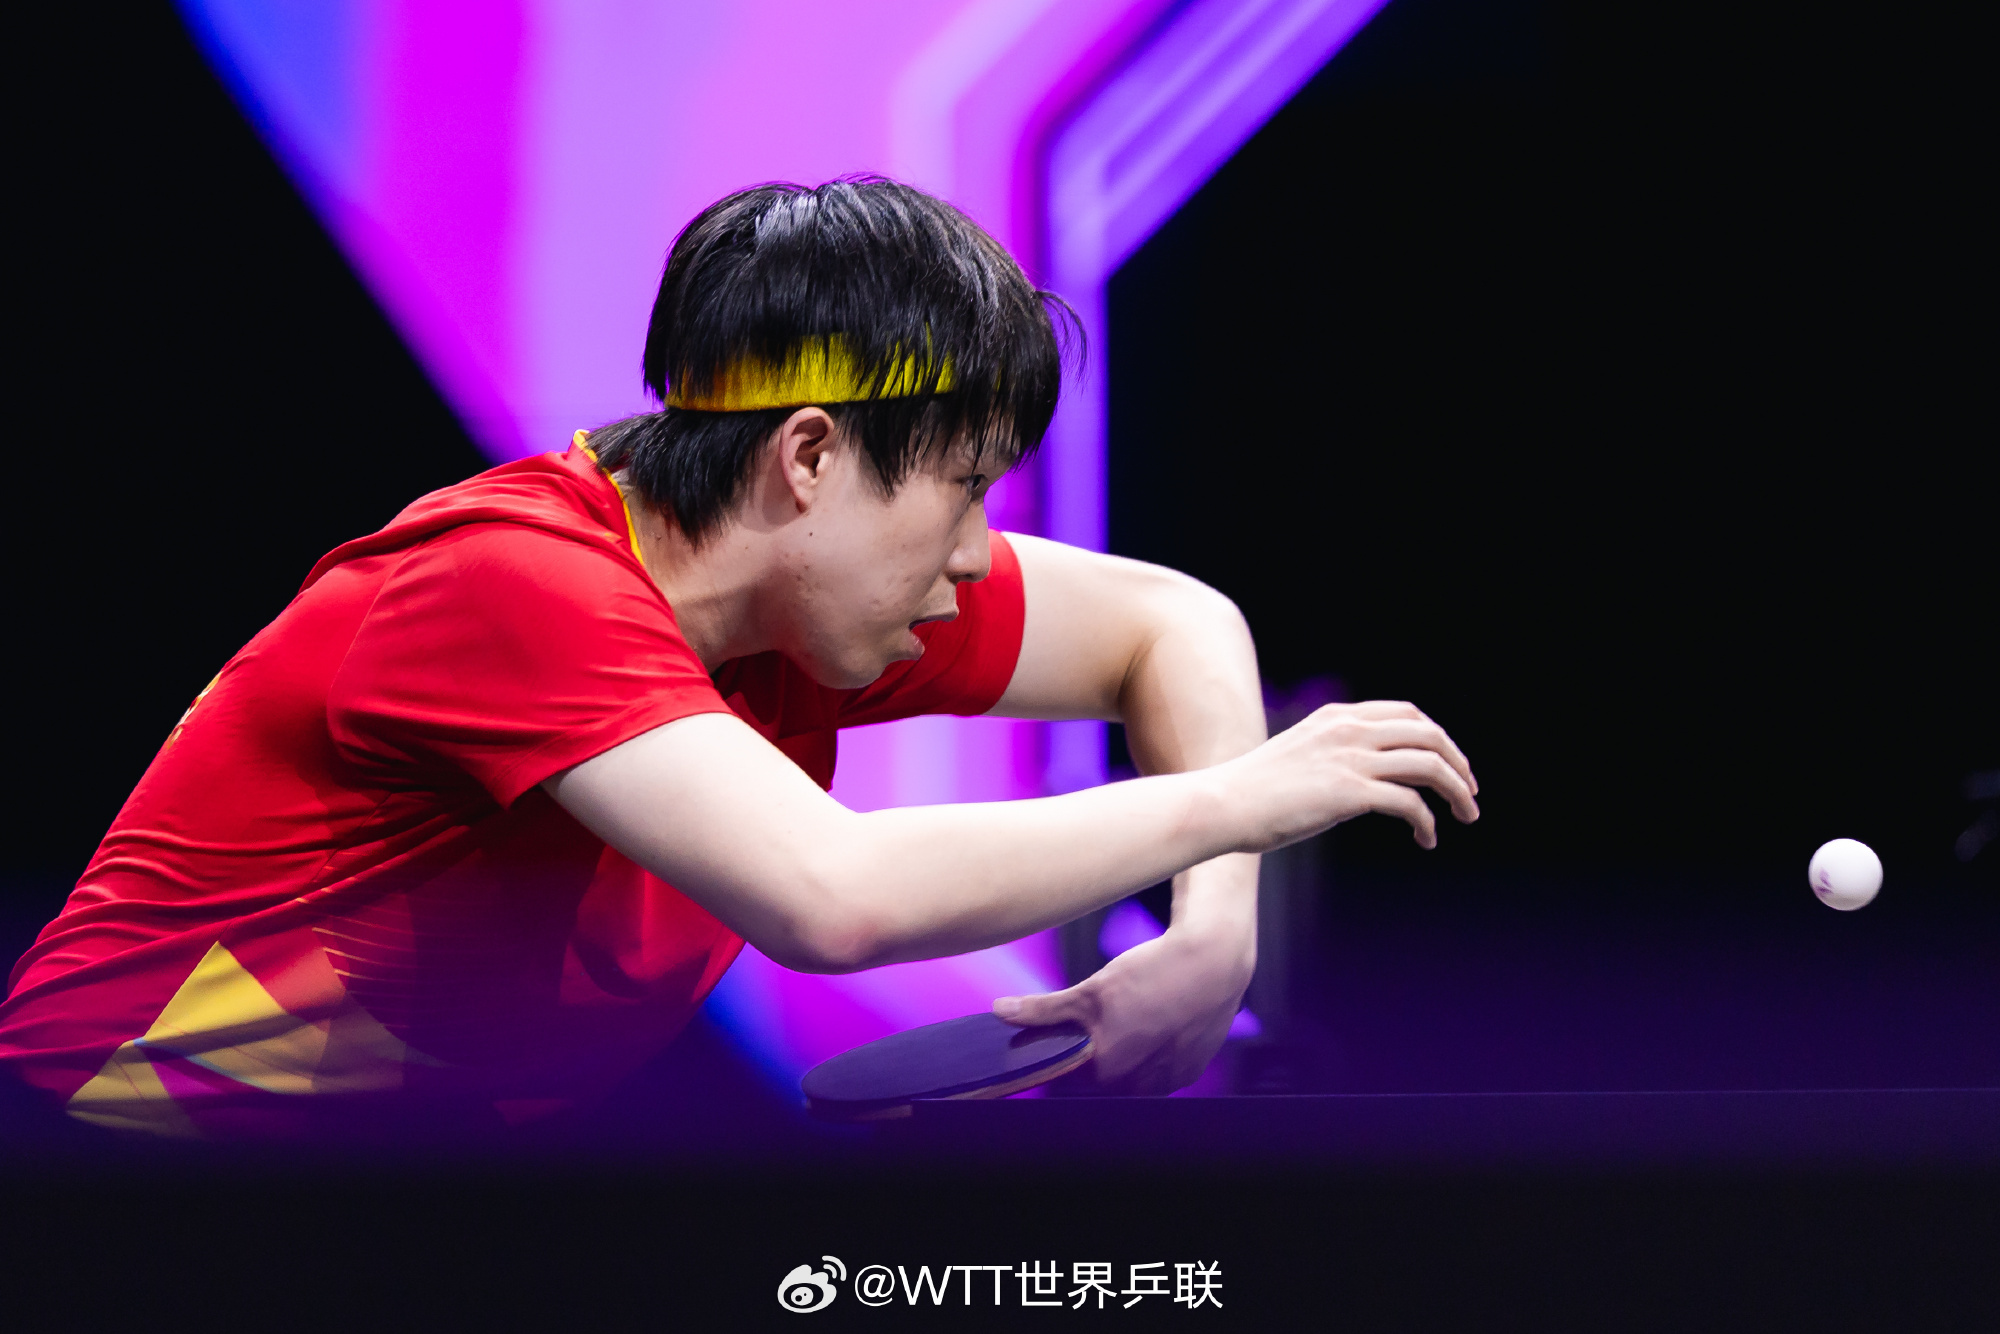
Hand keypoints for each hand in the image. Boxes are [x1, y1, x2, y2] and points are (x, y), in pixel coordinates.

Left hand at [991, 922, 1248, 1094]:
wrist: (1216, 961)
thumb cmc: (1151, 972)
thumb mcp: (1092, 988)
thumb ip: (1044, 1009)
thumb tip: (1000, 1012)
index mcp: (1107, 1067)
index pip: (1069, 1072)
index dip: (1065, 1050)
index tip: (1067, 1032)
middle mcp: (1138, 1083)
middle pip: (1102, 1076)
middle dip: (1097, 1050)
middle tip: (1105, 1015)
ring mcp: (1169, 1080)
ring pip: (1134, 1074)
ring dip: (1127, 1053)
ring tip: (1135, 1015)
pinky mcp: (1192, 1071)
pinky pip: (1162, 1071)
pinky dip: (1155, 1052)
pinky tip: (1157, 1022)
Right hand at [1225, 700, 1478, 851]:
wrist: (1223, 804)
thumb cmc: (1252, 791)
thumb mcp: (1298, 755)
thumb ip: (1331, 754)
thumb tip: (1360, 780)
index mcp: (1337, 717)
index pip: (1407, 714)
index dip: (1437, 738)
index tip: (1448, 764)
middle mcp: (1349, 730)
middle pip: (1428, 734)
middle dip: (1458, 763)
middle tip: (1469, 793)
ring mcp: (1350, 759)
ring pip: (1429, 765)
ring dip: (1457, 791)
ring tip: (1466, 815)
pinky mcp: (1350, 793)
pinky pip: (1410, 803)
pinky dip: (1428, 823)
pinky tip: (1427, 840)